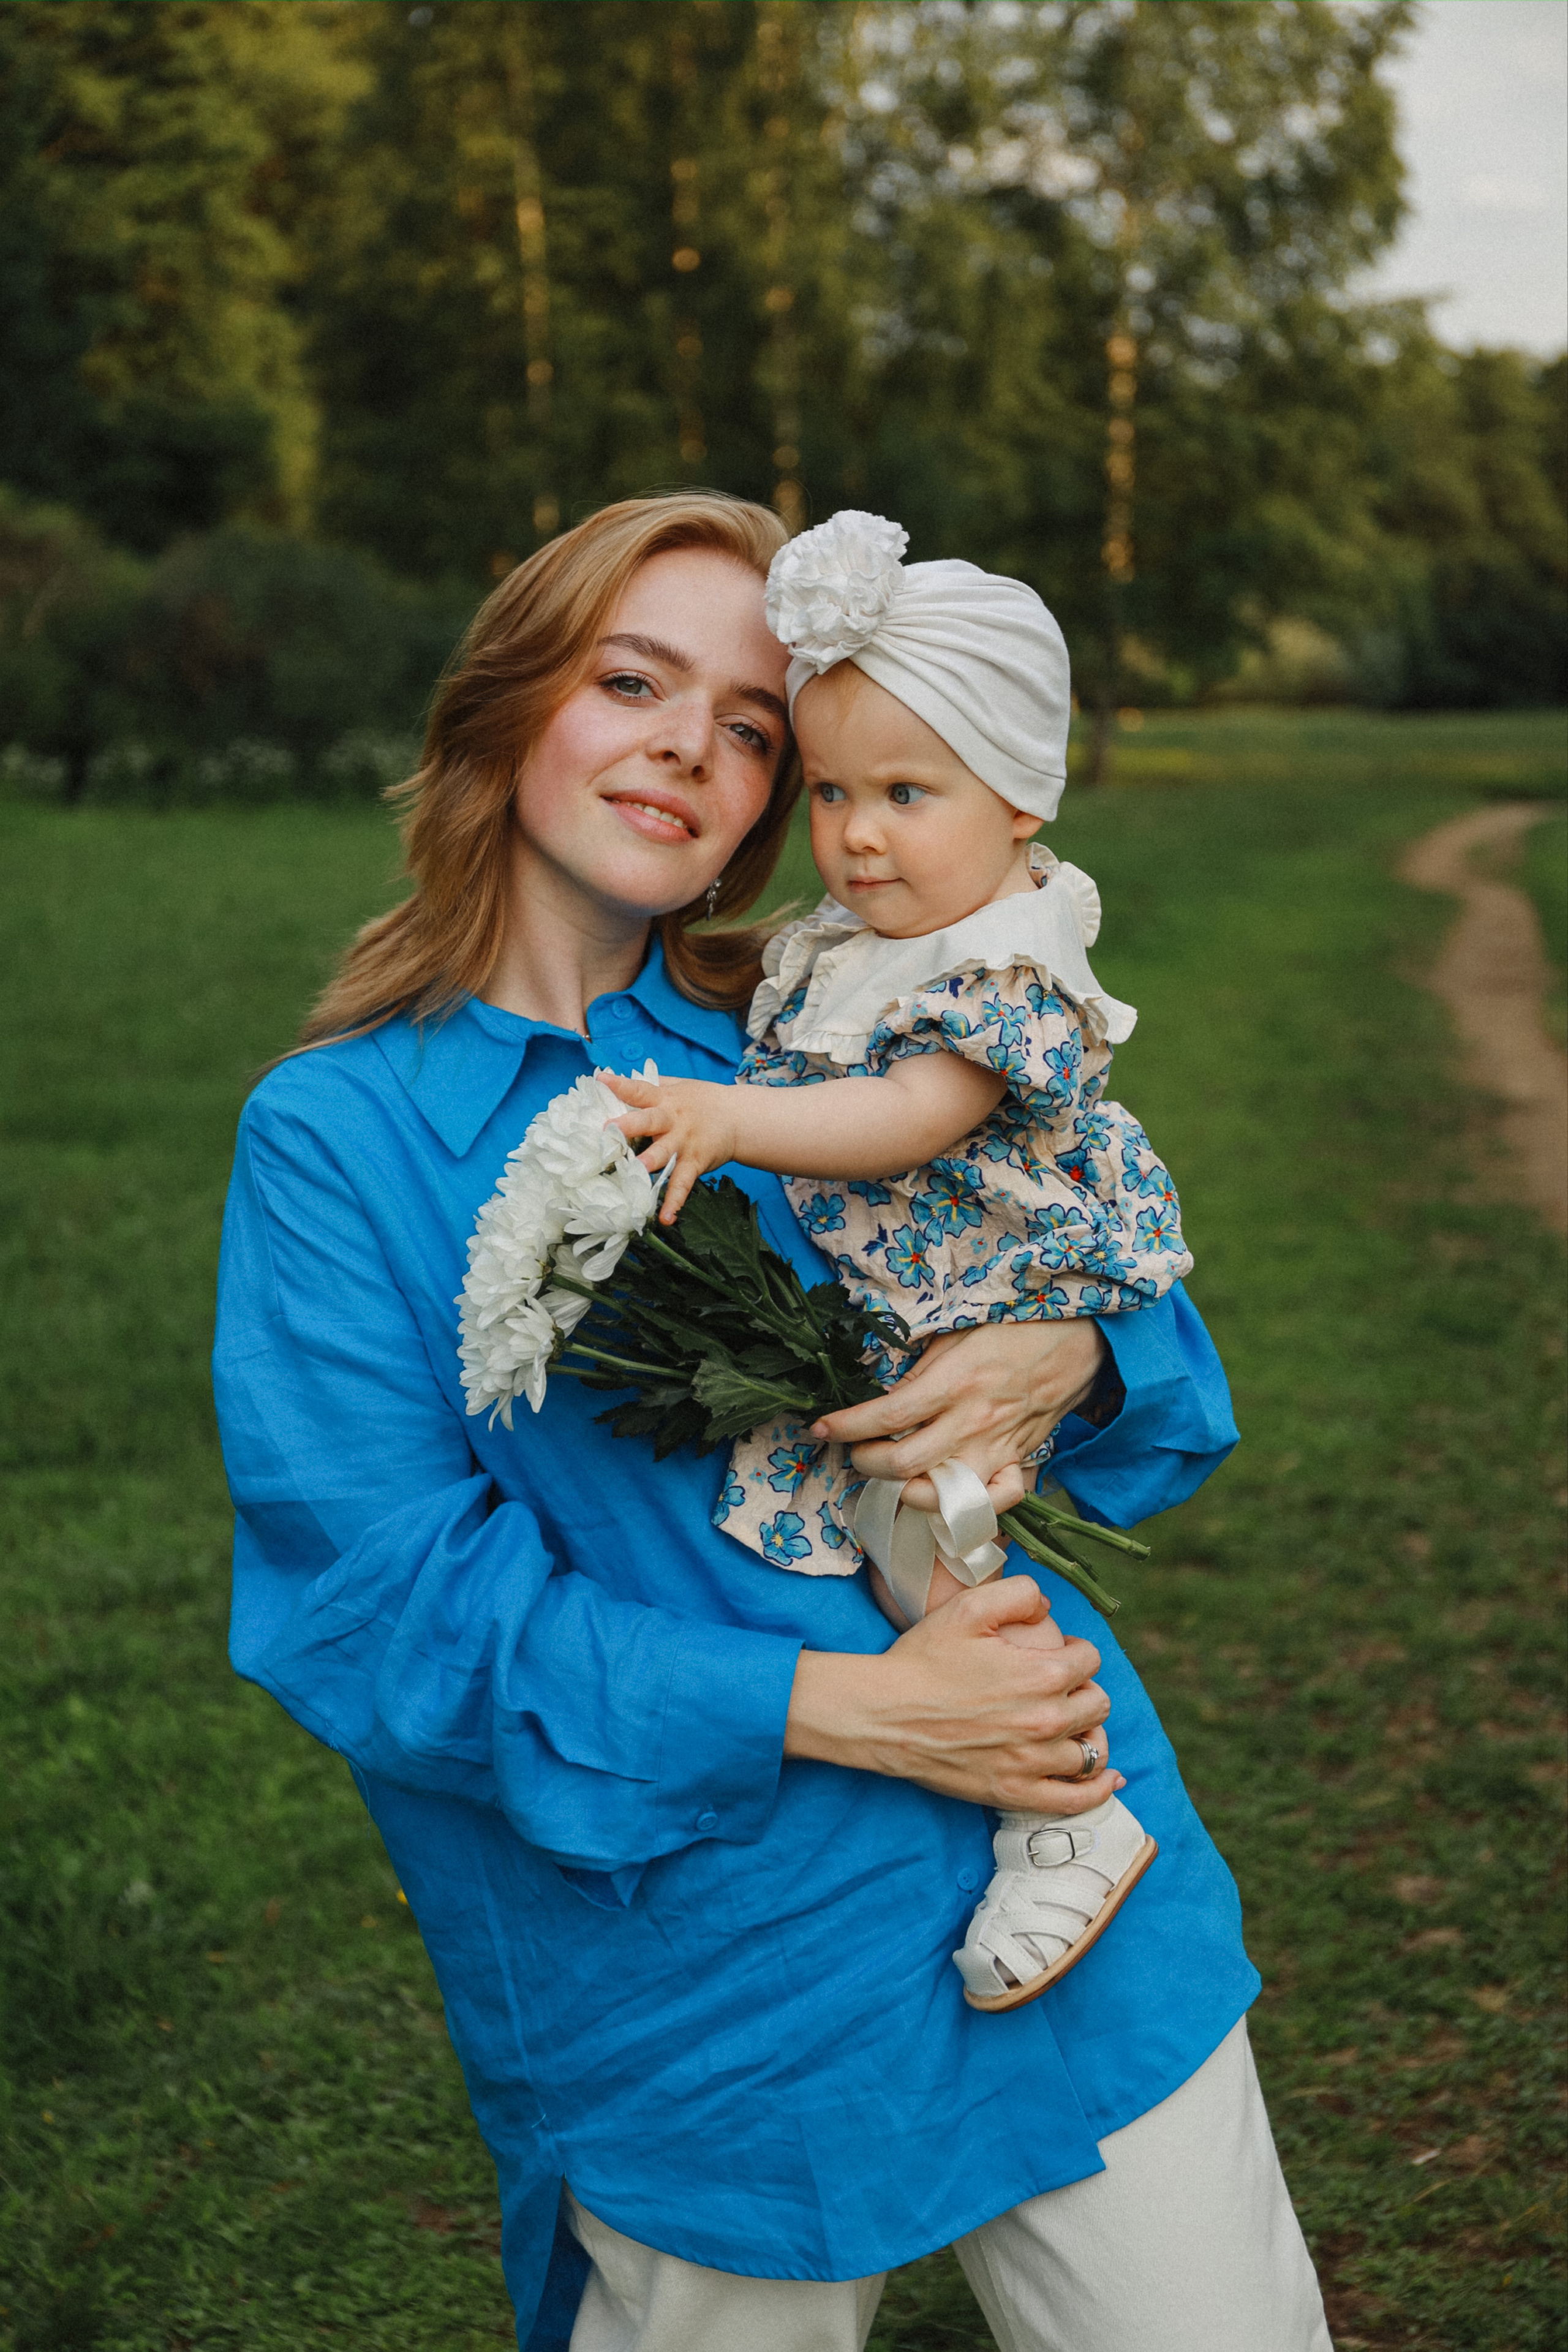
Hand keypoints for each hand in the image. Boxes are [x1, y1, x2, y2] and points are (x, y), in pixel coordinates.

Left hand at [601, 1071, 737, 1222]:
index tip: (602, 1079)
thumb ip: (650, 1085)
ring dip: (650, 1162)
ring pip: (664, 1153)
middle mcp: (672, 1120)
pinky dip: (675, 1201)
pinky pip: (683, 1184)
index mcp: (664, 1100)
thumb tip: (614, 1079)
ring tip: (637, 1170)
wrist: (738, 1118)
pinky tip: (666, 1218)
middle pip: (649, 1121)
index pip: (640, 1090)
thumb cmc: (700, 1101)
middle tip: (609, 1130)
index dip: (621, 1085)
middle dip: (630, 1125)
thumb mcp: (678, 1087)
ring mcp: (684, 1143)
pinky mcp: (695, 1163)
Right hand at [784, 1575, 1120, 1812]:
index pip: (1090, 1660)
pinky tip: (1106, 1778)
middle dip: (1084, 1690)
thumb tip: (1047, 1604)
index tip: (1058, 1654)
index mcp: (1041, 1673)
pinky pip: (1075, 1800)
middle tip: (1060, 1687)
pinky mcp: (1015, 1792)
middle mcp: (1046, 1720)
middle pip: (1098, 1704)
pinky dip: (1098, 1790)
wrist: (884, 1714)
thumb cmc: (923, 1661)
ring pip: (1093, 1750)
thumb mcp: (967, 1607)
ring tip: (1072, 1725)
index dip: (1075, 1652)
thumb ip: (1018, 1594)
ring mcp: (1032, 1762)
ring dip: (1089, 1733)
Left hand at [808, 1319, 1106, 1510]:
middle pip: (903, 1463)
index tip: (819, 1428)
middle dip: (865, 1462)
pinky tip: (941, 1496)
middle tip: (854, 1452)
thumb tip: (881, 1398)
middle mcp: (974, 1421)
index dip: (846, 1426)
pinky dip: (964, 1508)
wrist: (1080, 1342)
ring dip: (902, 1491)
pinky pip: (990, 1503)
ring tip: (887, 1475)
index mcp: (955, 1381)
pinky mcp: (1017, 1462)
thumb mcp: (958, 1333)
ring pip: (939, 1493)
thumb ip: (920, 1370)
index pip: (886, 1415)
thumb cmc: (1014, 1329)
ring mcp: (997, 1448)